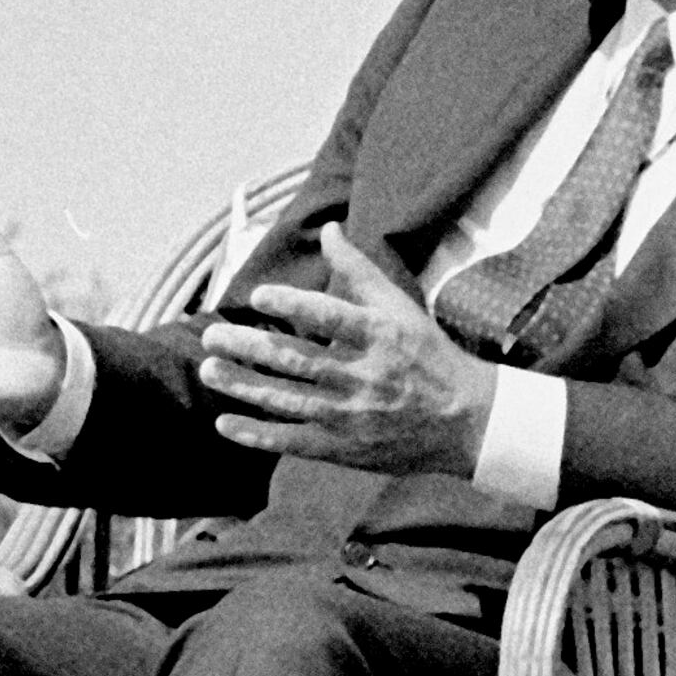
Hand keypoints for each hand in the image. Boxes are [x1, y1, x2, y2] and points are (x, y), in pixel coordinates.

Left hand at [195, 224, 497, 474]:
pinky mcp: (345, 447)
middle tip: (211, 337)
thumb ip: (359, 270)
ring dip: (244, 387)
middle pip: (299, 362)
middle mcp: (364, 376)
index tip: (258, 297)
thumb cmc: (427, 355)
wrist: (466, 421)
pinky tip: (223, 424)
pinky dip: (258, 435)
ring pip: (289, 401)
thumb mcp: (400, 308)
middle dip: (251, 349)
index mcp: (380, 336)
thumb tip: (329, 228)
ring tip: (208, 370)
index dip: (294, 307)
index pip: (332, 319)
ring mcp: (352, 415)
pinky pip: (294, 441)